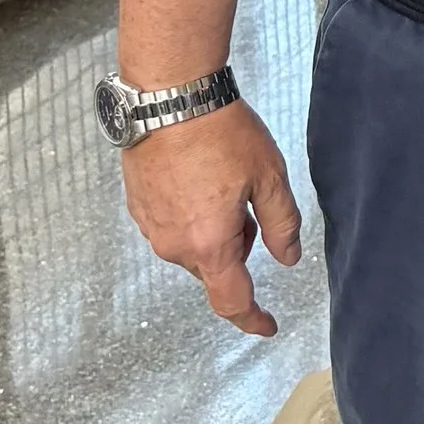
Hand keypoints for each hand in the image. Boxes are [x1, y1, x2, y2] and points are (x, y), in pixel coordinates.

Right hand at [121, 99, 303, 337]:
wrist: (169, 96)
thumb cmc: (221, 133)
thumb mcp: (269, 177)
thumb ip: (282, 226)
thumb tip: (286, 258)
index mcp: (209, 245)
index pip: (232, 301)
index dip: (252, 319)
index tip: (266, 326)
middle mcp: (173, 244)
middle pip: (213, 268)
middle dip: (238, 249)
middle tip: (251, 204)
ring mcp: (149, 226)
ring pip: (191, 247)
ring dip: (213, 231)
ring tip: (224, 182)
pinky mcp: (136, 206)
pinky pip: (171, 227)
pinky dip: (191, 216)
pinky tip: (200, 179)